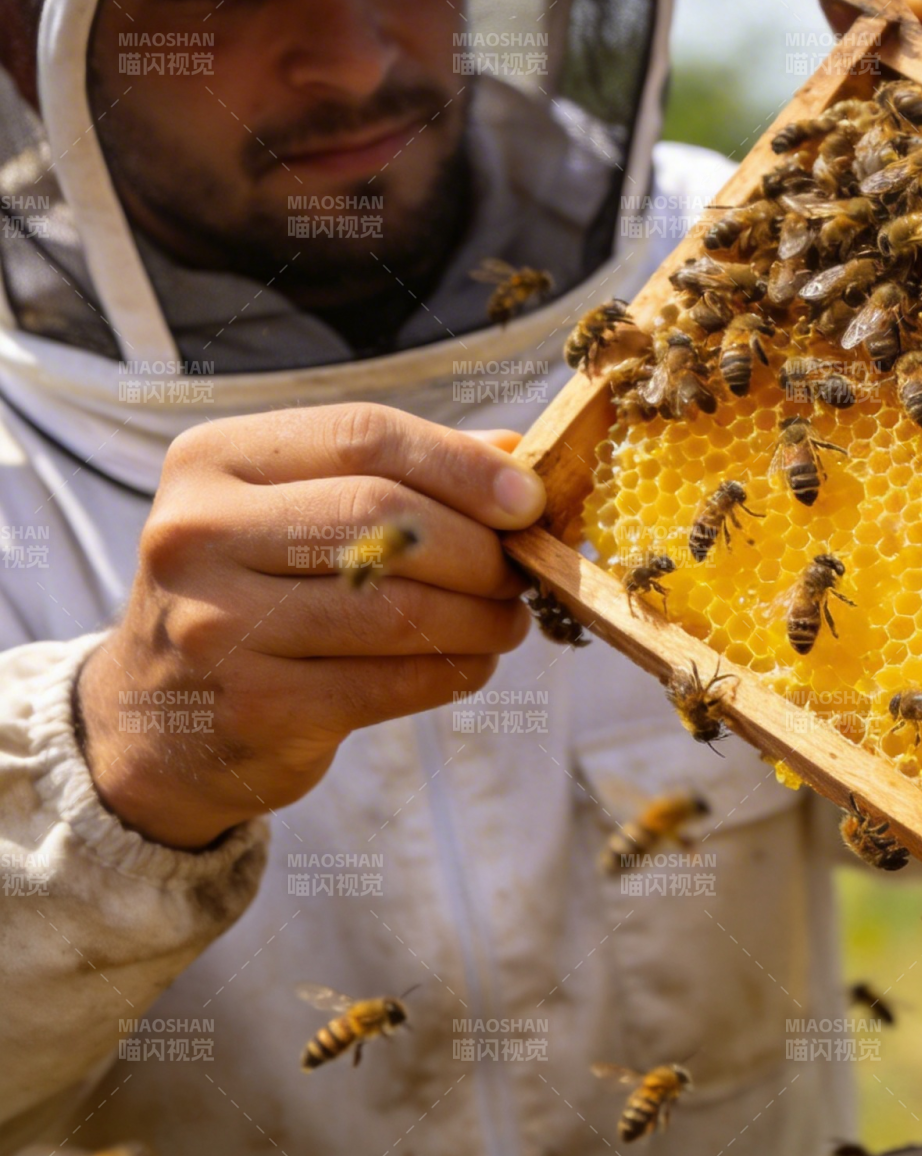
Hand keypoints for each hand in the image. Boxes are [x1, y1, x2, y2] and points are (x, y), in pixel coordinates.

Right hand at [77, 405, 542, 849]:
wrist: (158, 721)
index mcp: (214, 459)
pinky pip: (394, 682)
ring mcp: (217, 624)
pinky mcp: (254, 706)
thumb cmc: (257, 595)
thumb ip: (399, 475)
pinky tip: (470, 661)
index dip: (464, 465)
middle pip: (386, 518)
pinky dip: (455, 670)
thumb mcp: (296, 511)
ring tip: (505, 619)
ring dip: (481, 617)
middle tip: (520, 571)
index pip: (365, 434)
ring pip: (400, 608)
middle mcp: (199, 533)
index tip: (528, 500)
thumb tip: (515, 456)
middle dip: (480, 549)